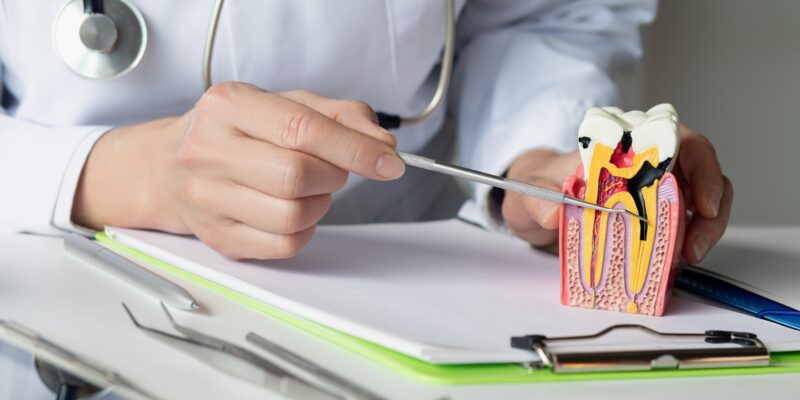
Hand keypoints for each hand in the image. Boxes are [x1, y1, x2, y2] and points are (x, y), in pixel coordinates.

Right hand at [73, 82, 403, 258]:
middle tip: (331, 169)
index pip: (302, 129)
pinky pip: (285, 246)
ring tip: (307, 188)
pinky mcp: (217, 238)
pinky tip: (291, 210)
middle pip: (296, 176)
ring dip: (319, 204)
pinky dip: (305, 229)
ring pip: (292, 216)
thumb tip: (382, 144)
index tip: (389, 162)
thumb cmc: (236, 131)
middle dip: (332, 176)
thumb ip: (340, 115)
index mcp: (228, 105)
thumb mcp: (285, 104)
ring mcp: (207, 199)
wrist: (167, 166)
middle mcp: (208, 150)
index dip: (355, 148)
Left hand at [501, 123, 732, 262]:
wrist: (535, 201)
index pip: (681, 141)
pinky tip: (671, 265)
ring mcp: (655, 188)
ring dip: (702, 231)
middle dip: (711, 211)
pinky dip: (683, 246)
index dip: (702, 168)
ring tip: (684, 259)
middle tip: (694, 246)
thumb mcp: (532, 188)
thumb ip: (538, 198)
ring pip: (701, 203)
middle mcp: (649, 161)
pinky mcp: (653, 216)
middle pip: (703, 174)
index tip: (703, 203)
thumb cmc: (541, 185)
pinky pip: (681, 228)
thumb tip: (553, 215)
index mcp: (628, 142)